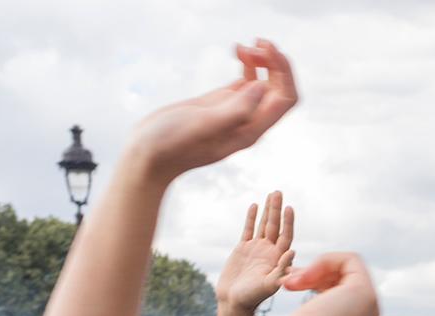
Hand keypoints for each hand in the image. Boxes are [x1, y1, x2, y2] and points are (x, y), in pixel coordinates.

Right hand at [128, 40, 297, 181]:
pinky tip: (237, 51)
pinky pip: (245, 83)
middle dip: (274, 64)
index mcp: (251, 129)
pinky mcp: (220, 104)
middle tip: (255, 43)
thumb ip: (235, 109)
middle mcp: (248, 122)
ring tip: (243, 46)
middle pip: (278, 90)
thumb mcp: (205, 124)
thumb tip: (262, 88)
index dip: (284, 72)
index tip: (268, 50)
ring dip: (262, 61)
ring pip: (263, 84)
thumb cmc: (173, 143)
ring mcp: (235, 112)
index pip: (284, 99)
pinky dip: (248, 65)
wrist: (150, 154)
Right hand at [219, 191, 294, 310]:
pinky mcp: (243, 249)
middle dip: (277, 209)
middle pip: (275, 226)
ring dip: (267, 210)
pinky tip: (254, 206)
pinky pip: (248, 229)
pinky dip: (251, 218)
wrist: (234, 302)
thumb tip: (292, 252)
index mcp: (278, 259)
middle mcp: (269, 252)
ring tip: (272, 194)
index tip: (289, 207)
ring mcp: (257, 249)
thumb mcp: (270, 285)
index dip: (288, 222)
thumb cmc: (253, 297)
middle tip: (279, 192)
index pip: (286, 235)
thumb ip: (281, 270)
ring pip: (263, 225)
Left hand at [276, 253, 380, 315]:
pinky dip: (325, 261)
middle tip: (287, 281)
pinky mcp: (366, 293)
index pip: (344, 298)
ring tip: (290, 282)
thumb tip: (314, 311)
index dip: (317, 285)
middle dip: (315, 276)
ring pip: (348, 271)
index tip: (291, 288)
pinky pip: (351, 260)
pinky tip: (303, 275)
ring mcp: (372, 309)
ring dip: (316, 270)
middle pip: (347, 283)